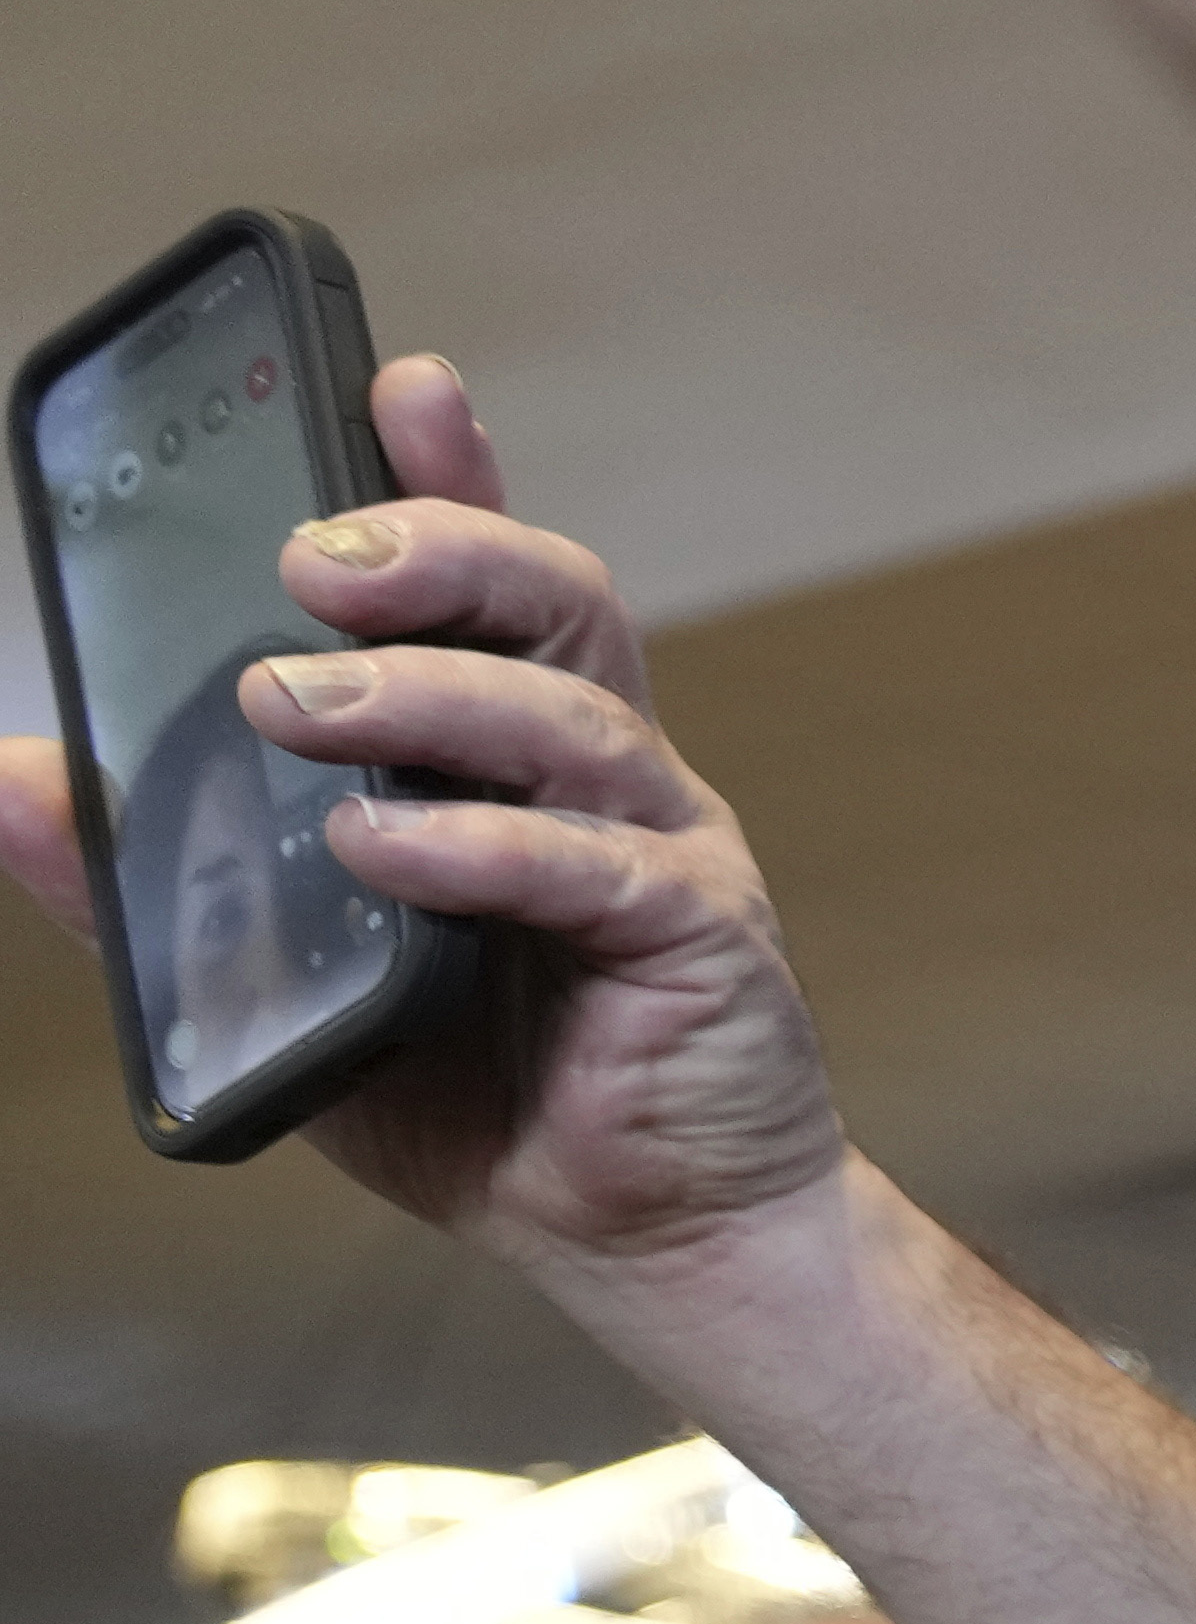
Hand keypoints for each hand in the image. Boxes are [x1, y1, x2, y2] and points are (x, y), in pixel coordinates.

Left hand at [0, 358, 845, 1283]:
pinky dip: (477, 846)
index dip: (456, 477)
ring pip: (571, 714)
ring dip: (423, 694)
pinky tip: (379, 850)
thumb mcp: (286, 980)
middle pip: (559, 602)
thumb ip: (160, 887)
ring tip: (288, 705)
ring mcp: (668, 848)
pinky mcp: (699, 939)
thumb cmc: (487, 1097)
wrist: (654, 1241)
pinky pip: (595, 864)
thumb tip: (10, 779)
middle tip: (309, 561)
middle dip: (440, 547)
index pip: (497, 584)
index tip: (396, 382)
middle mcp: (611, 775)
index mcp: (521, 759)